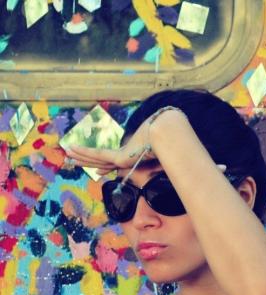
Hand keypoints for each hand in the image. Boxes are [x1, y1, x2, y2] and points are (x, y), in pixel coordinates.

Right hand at [63, 106, 183, 175]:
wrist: (167, 136)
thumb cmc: (165, 134)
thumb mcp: (157, 133)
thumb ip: (156, 133)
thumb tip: (162, 122)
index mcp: (134, 154)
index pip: (115, 160)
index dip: (106, 165)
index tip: (99, 170)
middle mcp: (127, 159)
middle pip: (103, 161)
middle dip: (88, 162)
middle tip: (74, 162)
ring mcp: (123, 160)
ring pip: (97, 159)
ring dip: (82, 156)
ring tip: (68, 155)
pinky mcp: (121, 158)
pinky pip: (98, 154)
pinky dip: (85, 151)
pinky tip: (73, 148)